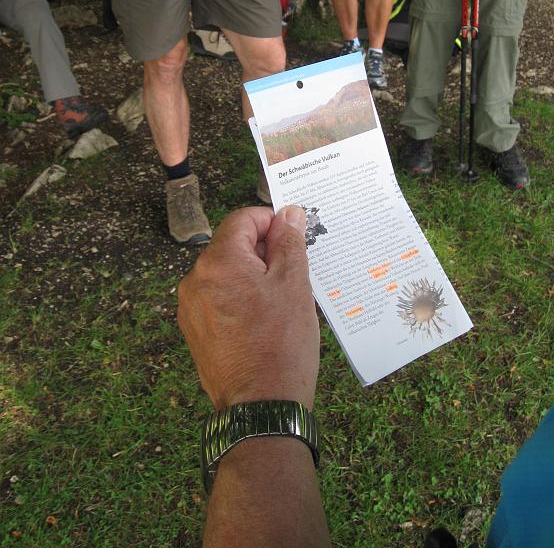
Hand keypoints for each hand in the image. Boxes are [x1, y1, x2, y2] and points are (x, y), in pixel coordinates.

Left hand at [178, 206, 319, 410]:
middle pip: (232, 246)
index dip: (270, 222)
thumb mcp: (293, 284)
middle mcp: (195, 280)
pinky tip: (263, 321)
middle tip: (293, 274)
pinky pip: (219, 299)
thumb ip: (289, 242)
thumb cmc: (280, 344)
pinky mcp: (195, 330)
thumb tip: (288, 213)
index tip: (293, 238)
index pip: (242, 220)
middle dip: (263, 252)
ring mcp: (191, 307)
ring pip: (226, 274)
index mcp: (218, 262)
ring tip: (280, 302)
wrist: (260, 408)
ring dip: (252, 277)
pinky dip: (240, 299)